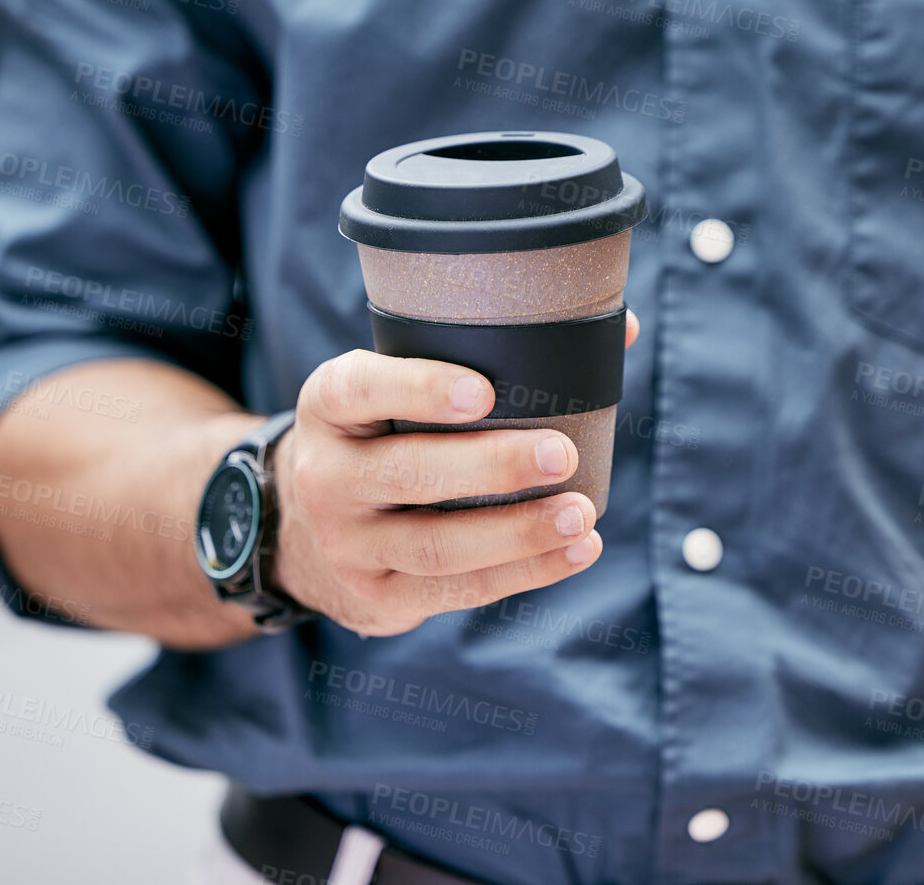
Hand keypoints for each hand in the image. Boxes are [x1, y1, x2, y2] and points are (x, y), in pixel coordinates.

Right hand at [271, 310, 639, 635]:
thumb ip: (484, 352)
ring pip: (435, 545)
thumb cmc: (383, 435)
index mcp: (329, 406)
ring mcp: (349, 544)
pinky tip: (574, 551)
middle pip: (407, 474)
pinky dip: (524, 573)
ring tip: (579, 512)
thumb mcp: (394, 387)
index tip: (483, 390)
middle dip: (491, 466)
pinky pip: (457, 591)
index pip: (359, 389)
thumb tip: (619, 328)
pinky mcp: (380, 596)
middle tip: (560, 453)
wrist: (303, 530)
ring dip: (517, 533)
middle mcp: (327, 476)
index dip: (417, 388)